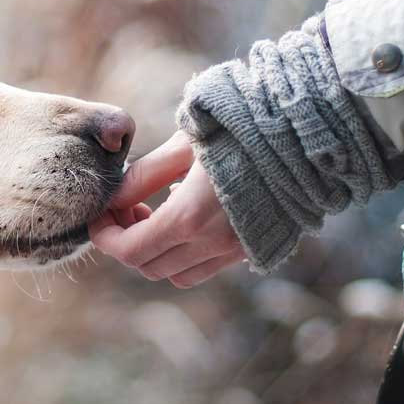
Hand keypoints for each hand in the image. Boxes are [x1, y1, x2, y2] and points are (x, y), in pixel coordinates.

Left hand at [89, 131, 244, 287]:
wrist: (304, 135)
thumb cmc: (239, 129)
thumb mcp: (183, 145)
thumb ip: (143, 176)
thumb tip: (113, 198)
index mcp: (190, 217)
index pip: (129, 250)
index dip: (105, 236)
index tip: (99, 215)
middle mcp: (212, 244)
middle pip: (148, 266)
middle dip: (126, 241)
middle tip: (126, 207)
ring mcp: (235, 251)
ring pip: (176, 274)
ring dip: (155, 252)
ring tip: (153, 213)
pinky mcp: (252, 249)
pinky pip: (204, 268)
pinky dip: (183, 254)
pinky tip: (186, 216)